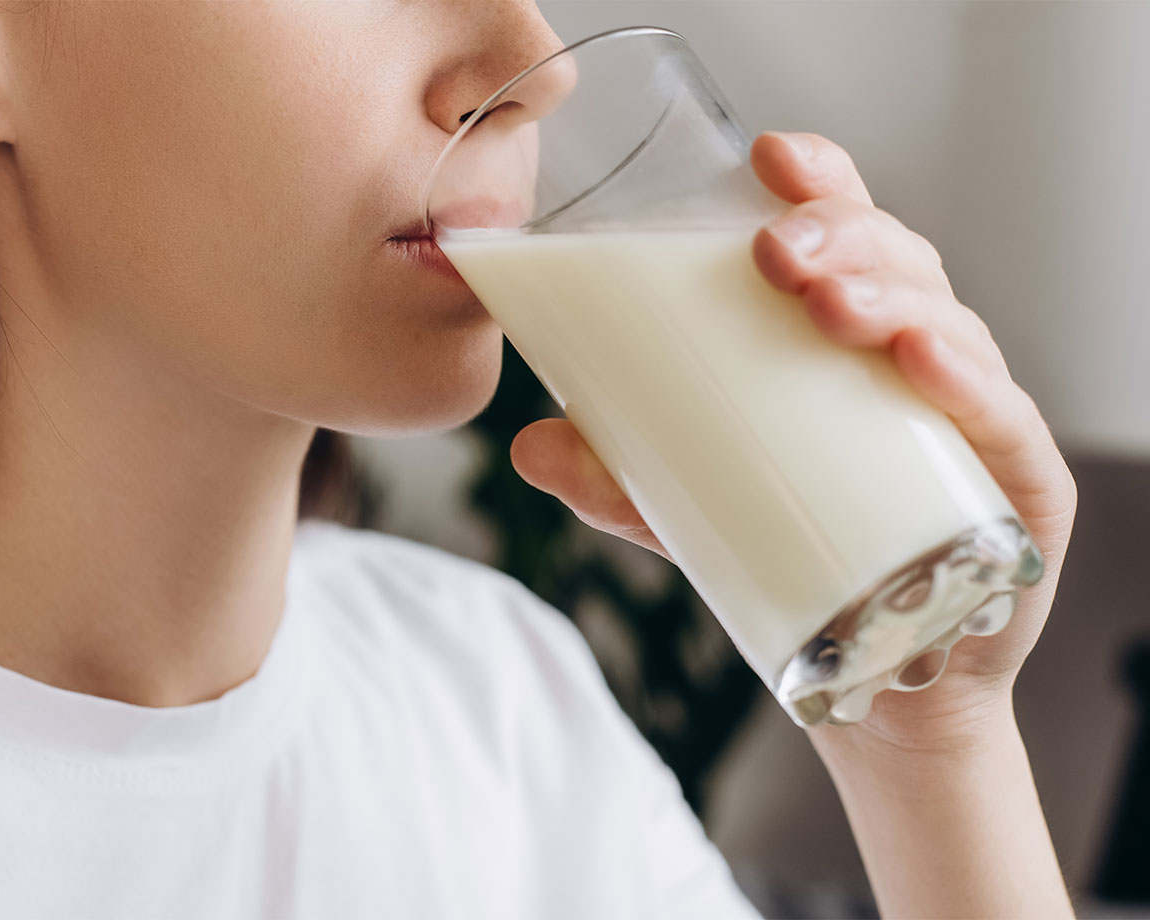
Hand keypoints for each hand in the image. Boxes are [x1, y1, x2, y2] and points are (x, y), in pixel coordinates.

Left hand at [509, 131, 1077, 754]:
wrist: (888, 678)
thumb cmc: (800, 559)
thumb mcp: (693, 512)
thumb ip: (619, 480)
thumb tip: (528, 446)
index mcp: (847, 341)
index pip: (847, 235)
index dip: (820, 181)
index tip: (768, 155)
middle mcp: (917, 360)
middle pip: (896, 263)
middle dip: (840, 237)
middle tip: (773, 251)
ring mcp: (971, 418)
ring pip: (949, 324)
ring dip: (891, 296)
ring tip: (826, 303)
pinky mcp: (1016, 487)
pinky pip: (1004, 421)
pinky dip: (966, 384)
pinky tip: (919, 361)